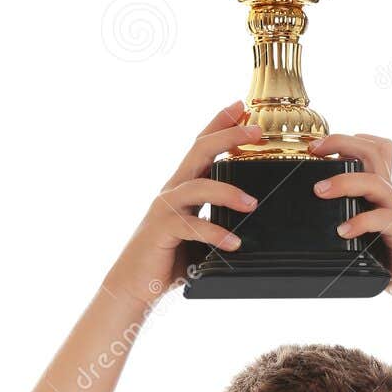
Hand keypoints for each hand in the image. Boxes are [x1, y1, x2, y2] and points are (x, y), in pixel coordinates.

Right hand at [106, 101, 263, 306]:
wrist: (134, 285)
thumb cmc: (170, 260)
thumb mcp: (201, 235)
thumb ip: (220, 221)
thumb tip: (256, 219)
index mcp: (183, 187)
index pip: (201, 146)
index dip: (220, 123)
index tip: (242, 106)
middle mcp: (173, 191)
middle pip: (200, 151)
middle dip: (228, 136)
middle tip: (256, 131)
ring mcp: (166, 209)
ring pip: (198, 186)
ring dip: (228, 192)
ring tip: (253, 204)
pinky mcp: (162, 231)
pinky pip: (192, 226)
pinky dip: (216, 234)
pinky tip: (235, 244)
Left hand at [306, 132, 391, 306]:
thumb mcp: (366, 232)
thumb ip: (348, 217)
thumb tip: (308, 218)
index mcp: (381, 193)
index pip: (373, 149)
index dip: (346, 139)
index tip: (316, 147)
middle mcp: (391, 197)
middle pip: (373, 151)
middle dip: (342, 143)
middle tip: (315, 151)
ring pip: (376, 182)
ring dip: (345, 181)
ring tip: (320, 191)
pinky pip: (384, 219)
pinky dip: (361, 221)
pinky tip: (343, 231)